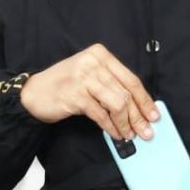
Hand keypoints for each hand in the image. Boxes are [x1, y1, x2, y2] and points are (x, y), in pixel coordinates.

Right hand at [18, 43, 159, 138]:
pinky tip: (115, 133)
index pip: (131, 79)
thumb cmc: (65, 86)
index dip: (145, 100)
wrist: (34, 93)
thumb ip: (112, 86)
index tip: (154, 115)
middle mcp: (93, 62)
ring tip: (128, 135)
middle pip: (126, 93)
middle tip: (146, 132)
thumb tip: (139, 107)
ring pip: (117, 103)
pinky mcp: (76, 94)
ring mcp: (84, 77)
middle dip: (138, 116)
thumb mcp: (91, 77)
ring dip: (125, 123)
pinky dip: (110, 127)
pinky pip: (101, 114)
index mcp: (101, 55)